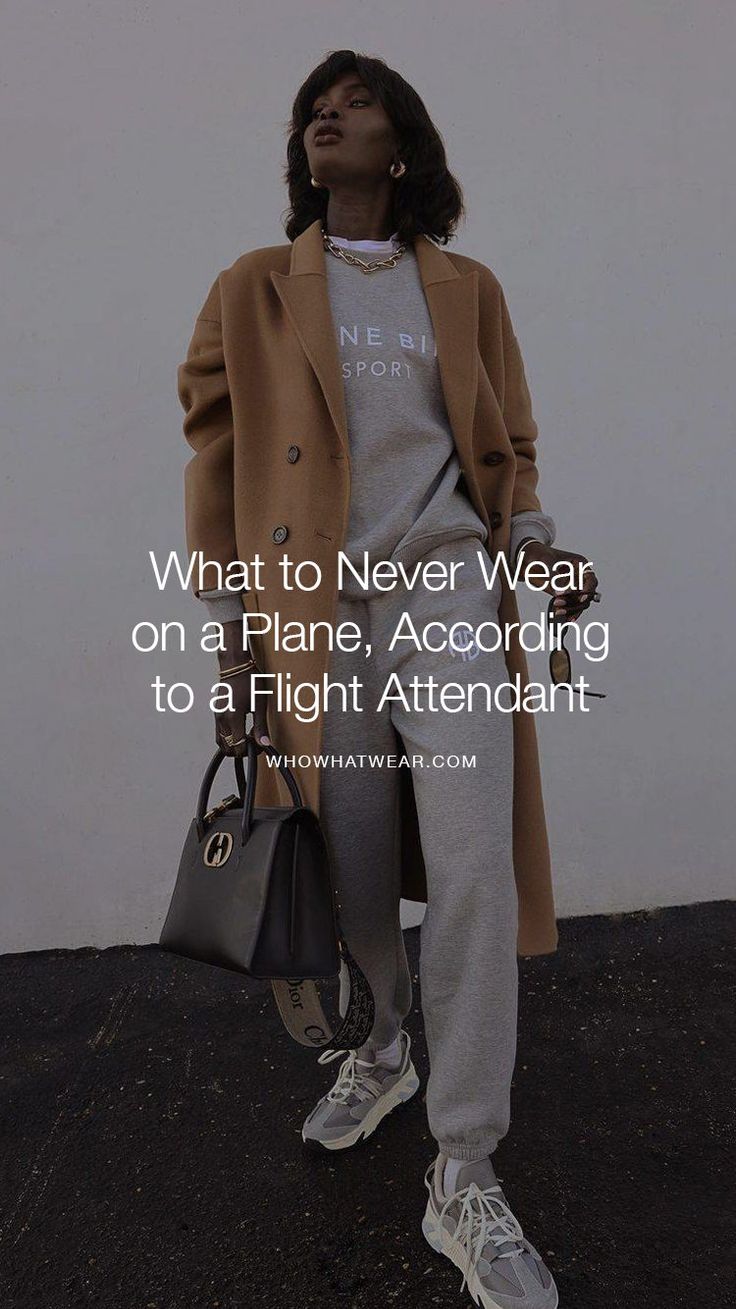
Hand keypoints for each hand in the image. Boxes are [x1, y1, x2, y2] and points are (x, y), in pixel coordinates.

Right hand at [214, 620, 270, 756]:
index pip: (238, 746)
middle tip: (255, 743)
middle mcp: (221, 718)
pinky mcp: (216, 713)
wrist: (235, 665)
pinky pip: (219, 733)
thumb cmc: (249, 680)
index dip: (250, 750)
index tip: (260, 746)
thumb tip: (264, 744)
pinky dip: (229, 738)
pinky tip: (241, 730)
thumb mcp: (260, 704)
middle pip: (227, 748)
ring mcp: (217, 716)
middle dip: (241, 750)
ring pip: (221, 742)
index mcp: (233, 717)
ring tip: (248, 737)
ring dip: (234, 745)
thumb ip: (260, 726)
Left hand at [519, 541, 599, 621]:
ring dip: (572, 608)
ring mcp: (573, 586)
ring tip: (558, 611)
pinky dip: (570, 612)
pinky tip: (566, 618)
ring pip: (580, 602)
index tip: (579, 596)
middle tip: (562, 603)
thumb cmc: (540, 554)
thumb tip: (560, 590)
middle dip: (577, 601)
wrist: (528, 559)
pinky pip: (572, 605)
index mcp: (579, 564)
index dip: (587, 589)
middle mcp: (579, 575)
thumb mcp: (546, 561)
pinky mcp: (566, 594)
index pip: (590, 578)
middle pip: (588, 593)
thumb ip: (553, 575)